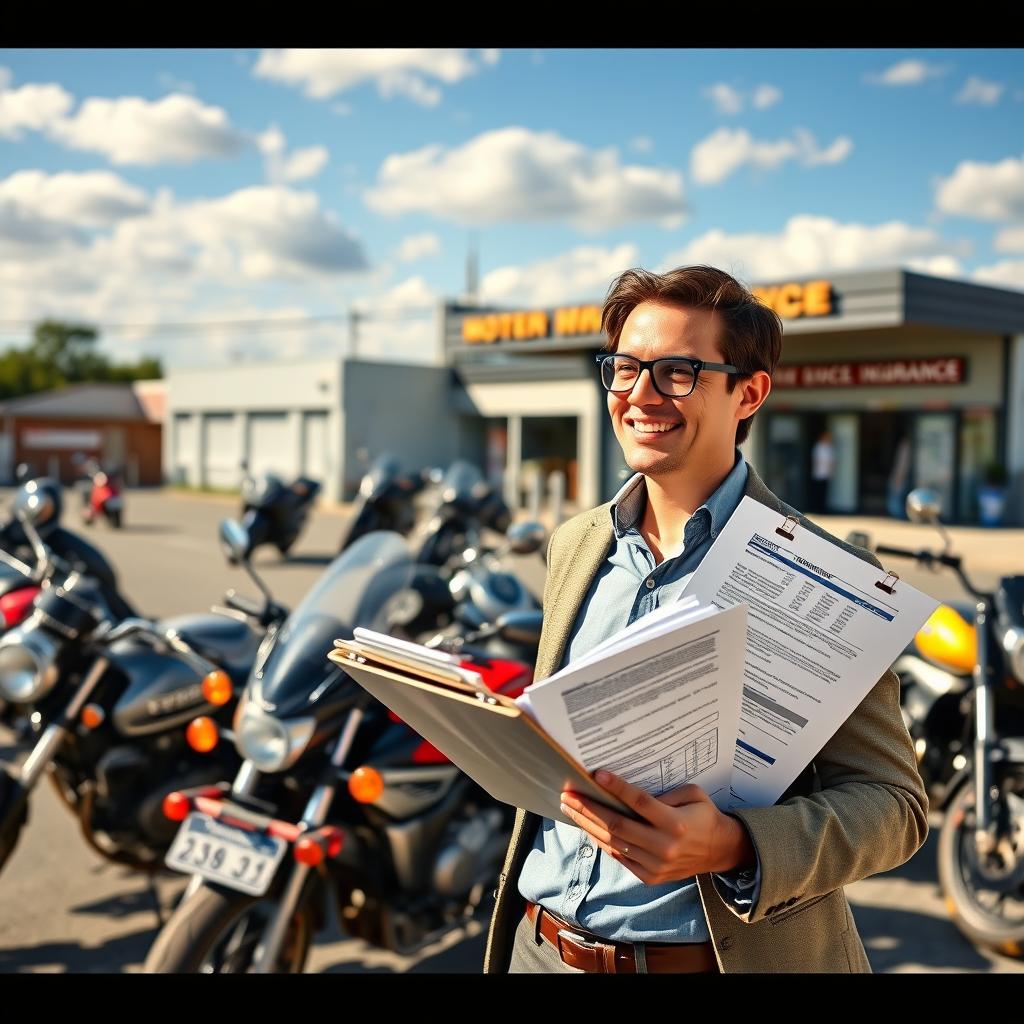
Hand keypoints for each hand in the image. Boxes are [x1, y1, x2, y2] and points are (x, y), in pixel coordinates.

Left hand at [559, 770, 754, 884]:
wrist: (719, 851)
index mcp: (676, 823)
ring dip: (587, 825)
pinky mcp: (649, 877)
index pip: (640, 803)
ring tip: (570, 808)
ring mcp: (655, 865)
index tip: (597, 774)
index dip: (618, 788)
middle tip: (568, 794)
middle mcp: (664, 847)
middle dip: (589, 808)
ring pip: (613, 843)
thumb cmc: (703, 816)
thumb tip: (630, 792)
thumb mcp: (693, 794)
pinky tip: (587, 826)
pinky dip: (600, 841)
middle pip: (617, 825)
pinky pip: (618, 857)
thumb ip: (665, 793)